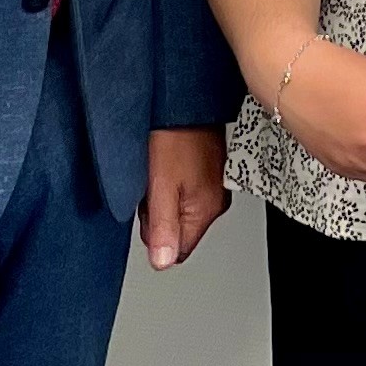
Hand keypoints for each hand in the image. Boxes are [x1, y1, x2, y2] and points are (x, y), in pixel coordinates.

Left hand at [139, 126, 227, 269]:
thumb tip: (162, 263)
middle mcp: (216, 202)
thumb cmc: (174, 137)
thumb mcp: (160, 186)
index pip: (178, 251)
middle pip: (178, 231)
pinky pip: (185, 193)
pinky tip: (168, 163)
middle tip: (153, 187)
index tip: (150, 210)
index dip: (156, 235)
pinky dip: (172, 183)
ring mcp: (215, 186)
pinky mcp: (210, 172)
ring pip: (179, 211)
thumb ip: (161, 228)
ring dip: (164, 198)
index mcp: (206, 210)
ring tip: (160, 171)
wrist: (184, 101)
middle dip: (158, 217)